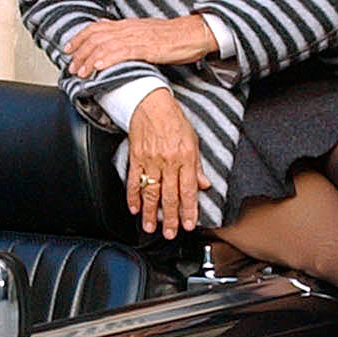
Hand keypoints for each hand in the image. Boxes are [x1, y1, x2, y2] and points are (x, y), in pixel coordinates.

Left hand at [68, 15, 217, 78]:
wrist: (193, 33)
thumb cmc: (172, 36)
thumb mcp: (144, 31)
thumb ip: (126, 33)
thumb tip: (108, 31)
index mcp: (127, 25)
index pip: (95, 28)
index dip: (78, 38)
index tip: (67, 49)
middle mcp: (128, 28)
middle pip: (96, 37)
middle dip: (80, 53)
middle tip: (71, 67)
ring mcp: (137, 37)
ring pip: (106, 45)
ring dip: (90, 59)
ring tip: (81, 72)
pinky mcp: (147, 47)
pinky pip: (123, 52)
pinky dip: (108, 59)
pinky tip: (99, 67)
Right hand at [126, 88, 208, 237]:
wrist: (150, 102)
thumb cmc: (173, 119)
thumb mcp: (193, 140)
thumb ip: (198, 165)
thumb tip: (204, 185)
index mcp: (185, 157)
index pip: (188, 190)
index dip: (189, 210)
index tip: (189, 225)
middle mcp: (168, 161)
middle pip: (169, 195)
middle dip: (170, 218)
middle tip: (170, 234)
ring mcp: (150, 160)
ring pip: (150, 192)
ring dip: (150, 212)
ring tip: (150, 227)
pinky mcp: (135, 157)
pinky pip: (133, 180)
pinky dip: (133, 196)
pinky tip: (134, 208)